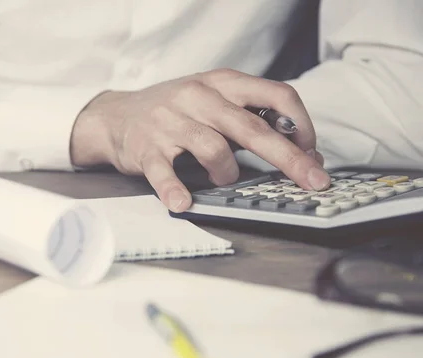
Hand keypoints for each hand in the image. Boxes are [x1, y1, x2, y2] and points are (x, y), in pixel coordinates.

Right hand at [70, 68, 329, 211]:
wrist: (116, 115)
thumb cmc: (174, 111)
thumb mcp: (212, 100)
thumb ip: (248, 119)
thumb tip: (297, 149)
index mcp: (222, 83)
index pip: (276, 95)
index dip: (300, 124)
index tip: (311, 150)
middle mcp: (198, 96)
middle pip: (253, 128)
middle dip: (289, 159)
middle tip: (313, 181)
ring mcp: (170, 121)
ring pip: (214, 148)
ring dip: (227, 174)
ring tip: (222, 180)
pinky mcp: (146, 147)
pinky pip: (164, 171)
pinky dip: (175, 189)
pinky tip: (182, 203)